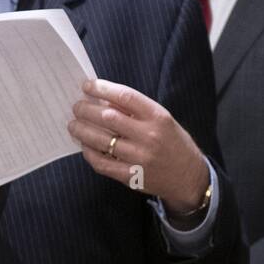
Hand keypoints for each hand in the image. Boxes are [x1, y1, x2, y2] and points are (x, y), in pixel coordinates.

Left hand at [69, 78, 209, 213]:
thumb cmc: (173, 143)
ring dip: (81, 130)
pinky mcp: (131, 176)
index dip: (102, 88)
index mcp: (158, 117)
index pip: (126, 96)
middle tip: (76, 107)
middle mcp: (149, 136)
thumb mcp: (162, 120)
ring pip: (101, 140)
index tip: (87, 85)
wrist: (190, 178)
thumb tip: (103, 99)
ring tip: (73, 125)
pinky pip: (101, 162)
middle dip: (86, 110)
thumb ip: (136, 110)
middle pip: (108, 117)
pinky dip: (89, 152)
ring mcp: (139, 157)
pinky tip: (84, 146)